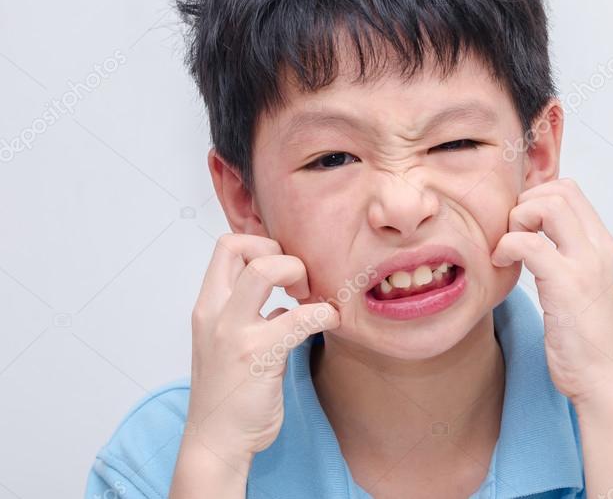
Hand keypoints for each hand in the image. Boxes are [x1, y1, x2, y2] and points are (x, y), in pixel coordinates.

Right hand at [180, 234, 339, 468]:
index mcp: (208, 307)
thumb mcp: (231, 341)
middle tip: (299, 283)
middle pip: (238, 246)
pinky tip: (330, 321)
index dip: (261, 244)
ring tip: (311, 299)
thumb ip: (252, 313)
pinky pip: (300, 317)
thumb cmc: (229, 392)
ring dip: (298, 273)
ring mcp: (234, 333)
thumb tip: (288, 296)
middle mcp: (214, 313)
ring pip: (264, 270)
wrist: (217, 441)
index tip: (284, 271)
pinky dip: (324, 313)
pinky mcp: (259, 355)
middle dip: (278, 252)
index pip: (226, 246)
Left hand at [490, 178, 612, 406]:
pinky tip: (501, 264)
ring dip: (516, 220)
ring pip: (547, 205)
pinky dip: (506, 246)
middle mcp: (600, 248)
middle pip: (559, 190)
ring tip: (507, 249)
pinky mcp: (567, 284)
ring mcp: (586, 264)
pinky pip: (528, 243)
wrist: (604, 381)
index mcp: (604, 246)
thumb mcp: (583, 288)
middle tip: (511, 236)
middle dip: (525, 204)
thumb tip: (535, 238)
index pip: (571, 191)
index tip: (520, 227)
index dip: (536, 198)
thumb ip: (568, 258)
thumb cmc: (587, 341)